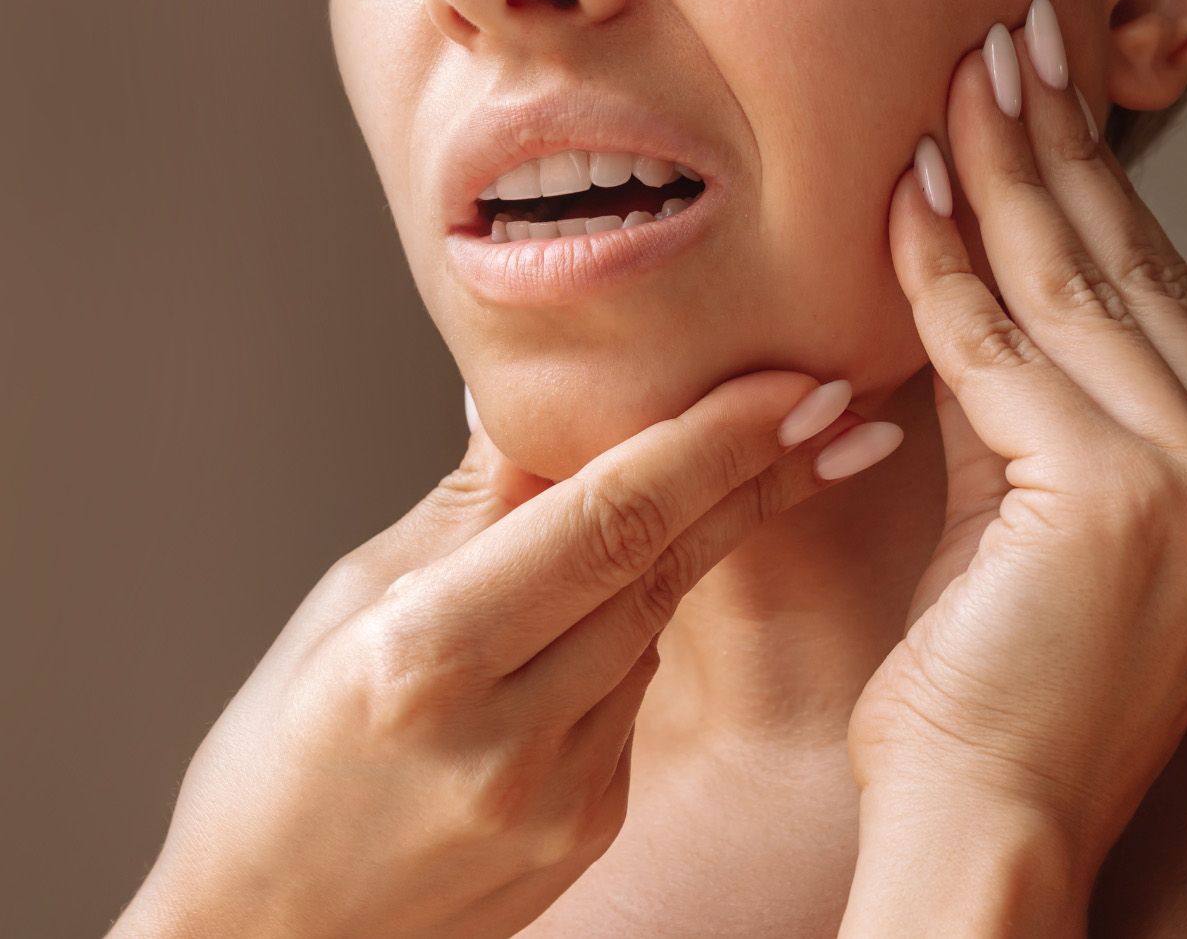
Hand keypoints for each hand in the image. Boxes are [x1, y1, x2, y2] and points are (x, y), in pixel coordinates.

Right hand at [110, 371, 895, 938]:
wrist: (275, 933)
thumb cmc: (279, 763)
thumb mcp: (346, 605)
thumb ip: (468, 507)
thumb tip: (537, 400)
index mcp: (424, 659)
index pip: (606, 521)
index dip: (711, 442)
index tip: (788, 383)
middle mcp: (508, 736)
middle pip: (661, 568)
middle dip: (755, 475)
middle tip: (831, 405)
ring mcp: (560, 795)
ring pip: (650, 625)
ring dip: (678, 549)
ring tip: (681, 490)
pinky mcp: (589, 825)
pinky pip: (632, 691)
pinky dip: (625, 634)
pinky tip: (582, 621)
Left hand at [844, 4, 1186, 926]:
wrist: (989, 826)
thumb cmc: (998, 695)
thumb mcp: (1033, 521)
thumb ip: (1027, 405)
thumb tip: (979, 273)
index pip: (1167, 302)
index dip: (1101, 195)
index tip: (1047, 107)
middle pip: (1136, 274)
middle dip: (1061, 150)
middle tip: (1008, 49)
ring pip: (1077, 291)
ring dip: (1007, 175)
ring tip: (961, 87)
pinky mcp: (1122, 496)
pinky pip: (1002, 348)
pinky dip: (946, 267)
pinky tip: (912, 193)